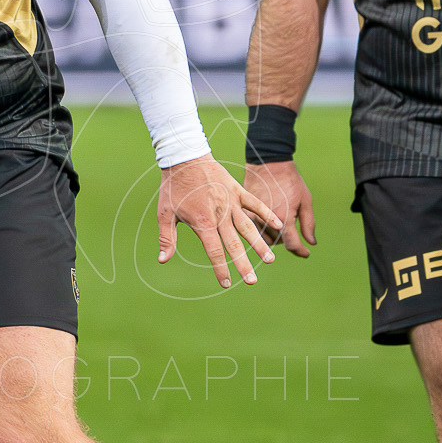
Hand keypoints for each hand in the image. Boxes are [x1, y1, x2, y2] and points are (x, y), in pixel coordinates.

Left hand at [156, 154, 283, 289]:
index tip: (225, 284)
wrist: (185, 158)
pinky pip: (255, 204)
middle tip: (252, 281)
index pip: (214, 251)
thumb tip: (163, 260)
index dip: (220, 268)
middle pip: (234, 244)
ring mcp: (231, 202)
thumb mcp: (165, 213)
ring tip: (270, 260)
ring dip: (259, 244)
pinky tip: (278, 225)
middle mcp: (220, 214)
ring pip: (248, 227)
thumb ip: (166, 238)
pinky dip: (267, 214)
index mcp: (203, 221)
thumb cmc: (173, 188)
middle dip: (243, 264)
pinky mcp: (238, 190)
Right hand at [245, 160, 316, 257]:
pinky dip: (262, 229)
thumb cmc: (290, 181)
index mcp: (285, 219)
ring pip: (263, 239)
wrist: (269, 164)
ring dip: (273, 237)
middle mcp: (267, 221)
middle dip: (287, 241)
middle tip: (293, 232)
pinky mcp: (245, 212)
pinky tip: (268, 222)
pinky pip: (253, 229)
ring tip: (280, 227)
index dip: (301, 251)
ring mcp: (254, 217)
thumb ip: (308, 224)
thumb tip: (311, 243)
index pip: (292, 245)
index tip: (306, 253)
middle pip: (278, 243)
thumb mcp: (305, 201)